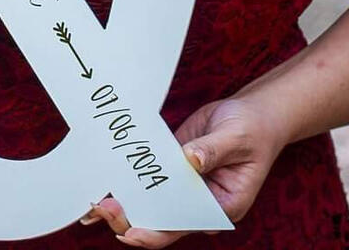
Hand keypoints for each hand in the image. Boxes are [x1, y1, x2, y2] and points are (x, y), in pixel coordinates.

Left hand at [82, 96, 285, 246]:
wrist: (254, 116)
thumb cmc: (253, 130)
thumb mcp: (237, 137)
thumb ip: (213, 150)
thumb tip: (191, 160)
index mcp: (220, 206)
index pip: (183, 225)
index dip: (155, 231)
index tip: (131, 232)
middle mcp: (199, 204)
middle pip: (162, 221)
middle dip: (131, 219)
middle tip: (101, 209)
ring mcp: (184, 188)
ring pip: (151, 204)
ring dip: (124, 205)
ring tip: (94, 205)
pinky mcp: (174, 169)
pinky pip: (150, 181)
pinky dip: (129, 182)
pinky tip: (107, 181)